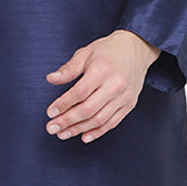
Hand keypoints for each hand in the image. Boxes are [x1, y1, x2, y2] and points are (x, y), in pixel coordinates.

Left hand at [45, 29, 161, 142]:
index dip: (63, 104)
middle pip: (88, 109)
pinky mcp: (129, 104)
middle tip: (52, 128)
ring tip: (62, 134)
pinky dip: (98, 132)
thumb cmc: (108, 50)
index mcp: (102, 70)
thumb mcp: (86, 53)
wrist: (136, 48)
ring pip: (99, 119)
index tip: (50, 112)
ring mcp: (124, 96)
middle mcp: (115, 85)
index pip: (79, 93)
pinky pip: (112, 123)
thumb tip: (51, 79)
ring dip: (79, 129)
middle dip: (67, 121)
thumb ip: (69, 68)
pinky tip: (84, 136)